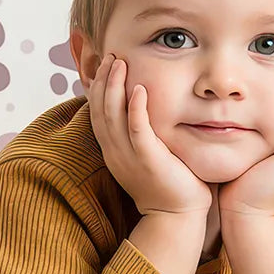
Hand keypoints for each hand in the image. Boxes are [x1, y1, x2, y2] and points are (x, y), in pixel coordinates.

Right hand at [82, 51, 213, 218]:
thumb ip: (139, 133)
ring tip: (118, 62)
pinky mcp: (148, 161)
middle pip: (99, 109)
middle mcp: (115, 152)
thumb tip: (142, 107)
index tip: (105, 64)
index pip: (96, 112)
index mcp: (112, 150)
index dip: (98, 86)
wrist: (176, 217)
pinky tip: (140, 88)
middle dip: (102, 80)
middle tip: (110, 56)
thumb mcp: (145, 155)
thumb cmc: (167, 183)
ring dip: (114, 86)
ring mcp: (128, 157)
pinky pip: (137, 130)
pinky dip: (135, 108)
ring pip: (112, 116)